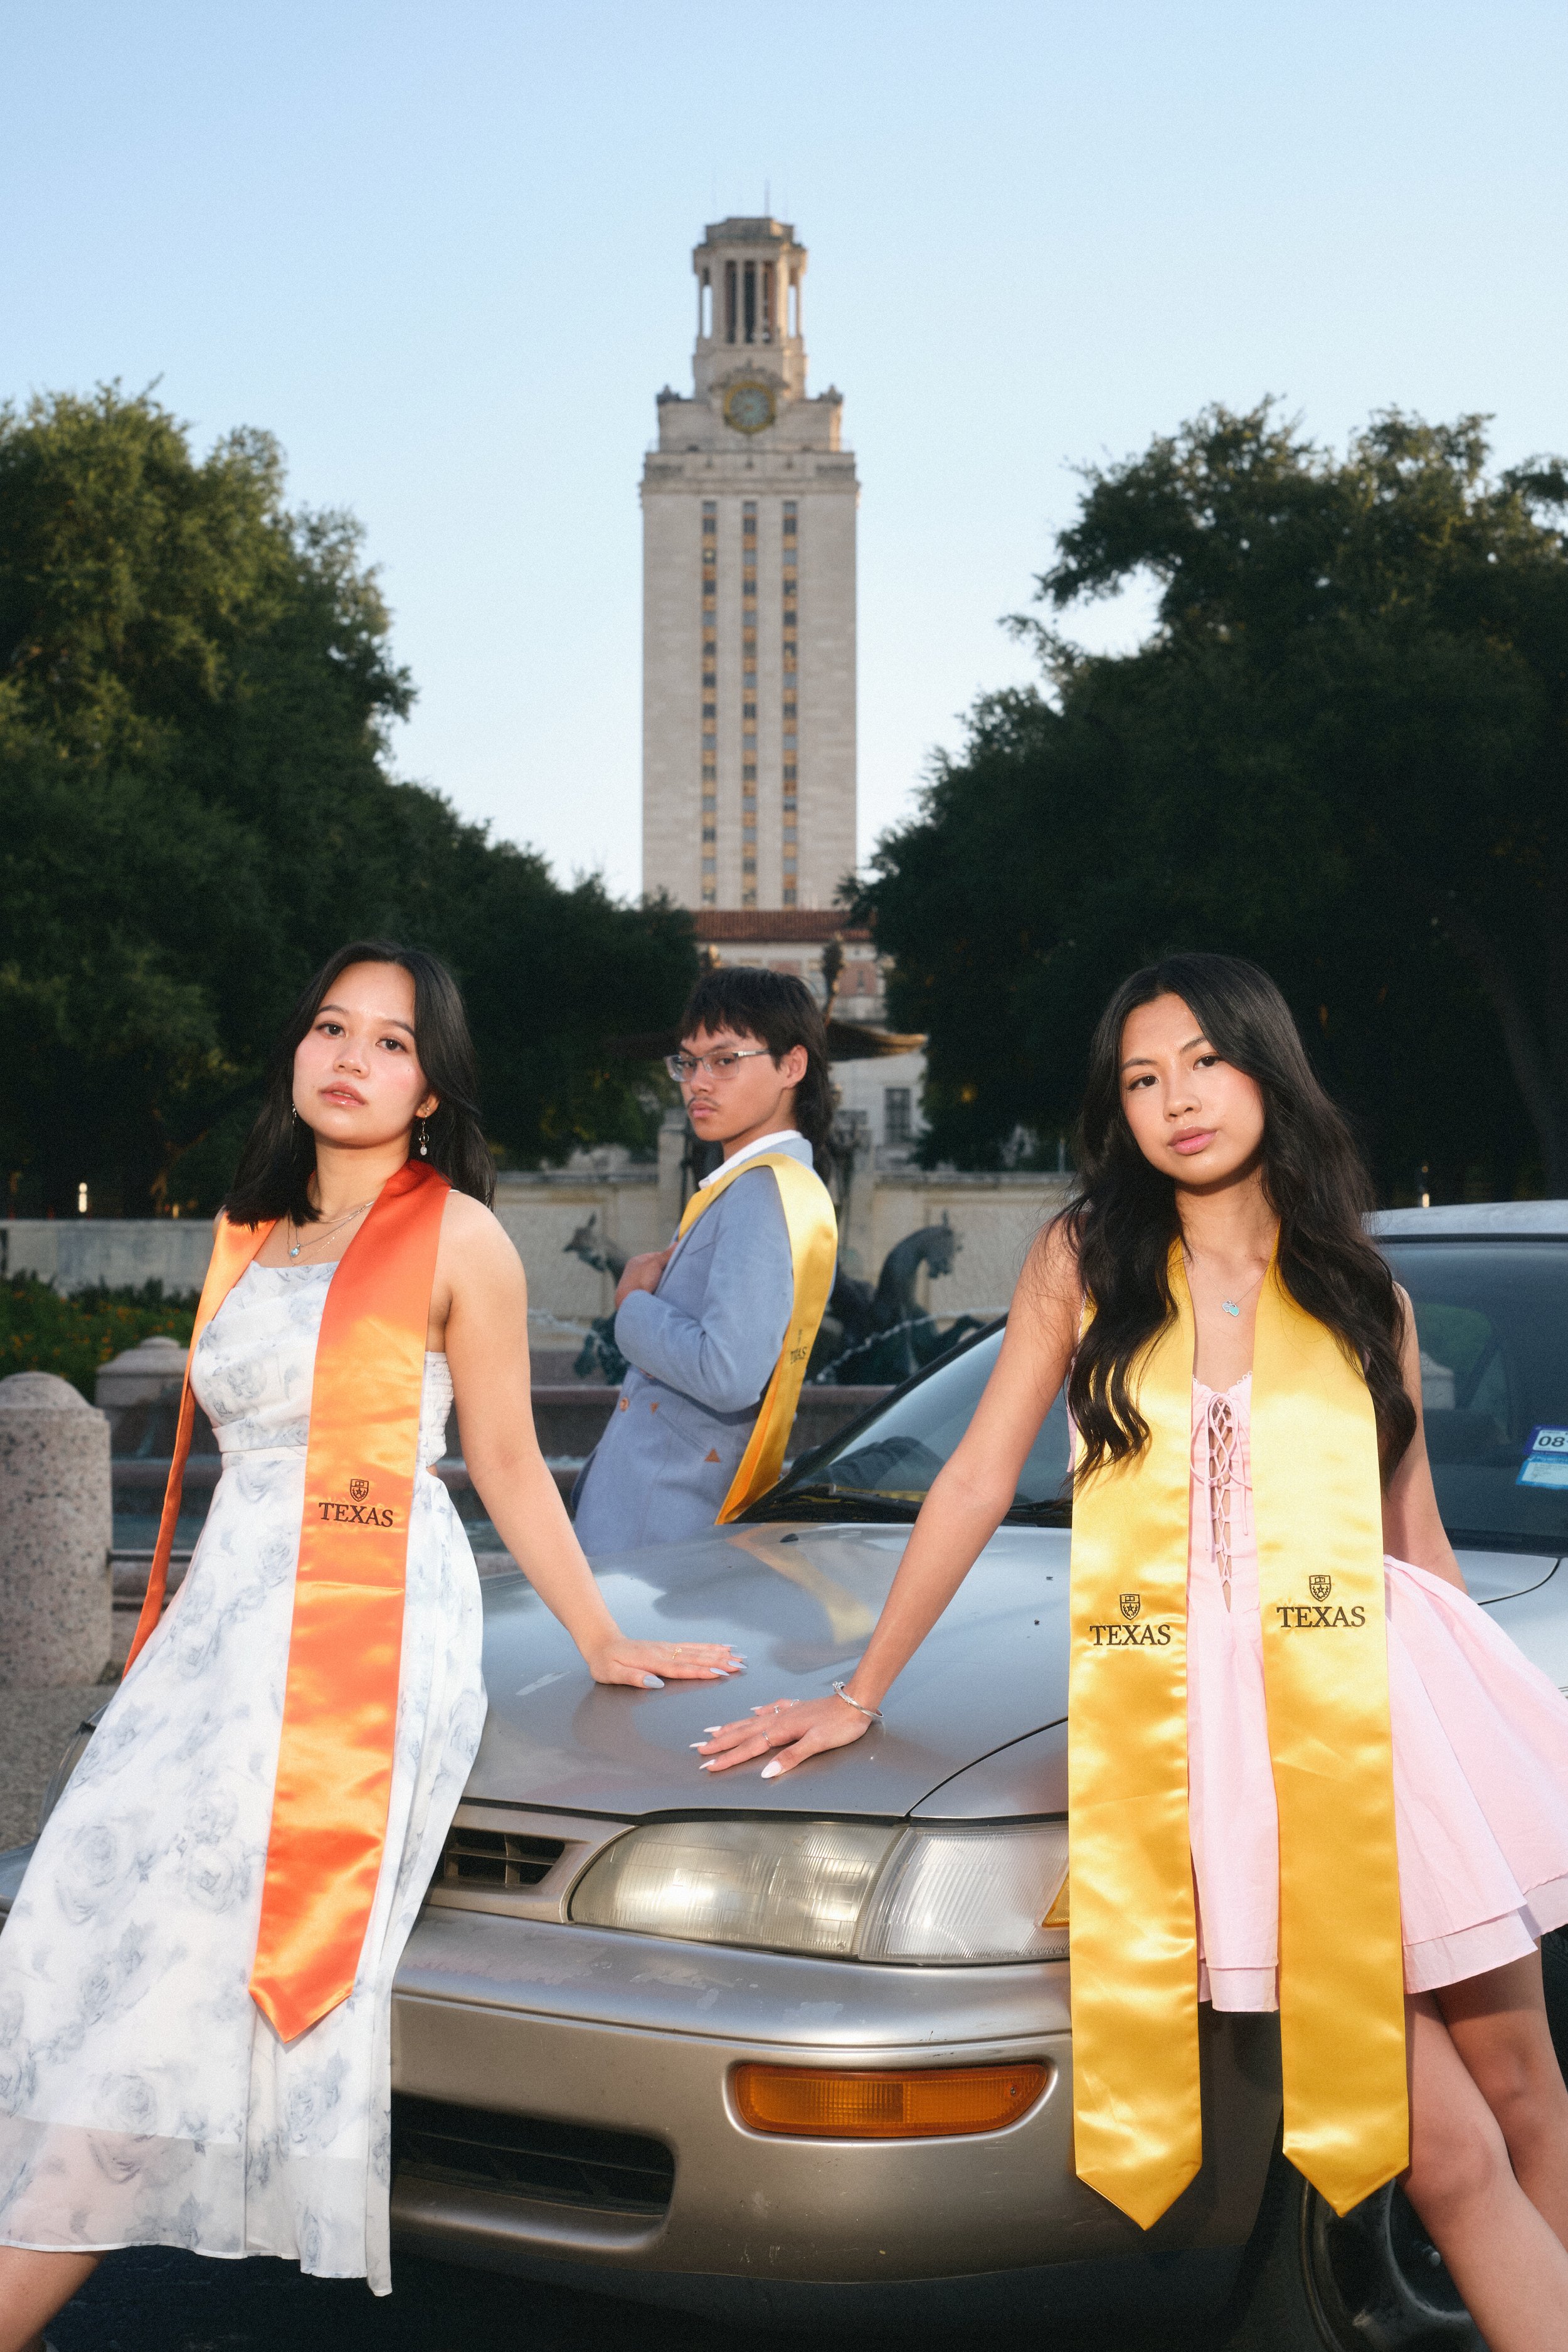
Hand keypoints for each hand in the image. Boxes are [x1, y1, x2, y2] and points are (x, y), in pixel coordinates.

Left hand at [585, 1635, 744, 1689]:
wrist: (602, 1642)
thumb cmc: (605, 1662)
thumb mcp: (612, 1673)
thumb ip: (634, 1677)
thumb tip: (655, 1682)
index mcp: (651, 1661)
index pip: (680, 1668)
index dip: (701, 1671)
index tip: (720, 1674)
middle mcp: (663, 1652)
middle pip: (695, 1657)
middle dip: (719, 1662)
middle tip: (740, 1666)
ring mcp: (667, 1647)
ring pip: (697, 1650)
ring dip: (719, 1654)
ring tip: (738, 1657)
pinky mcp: (668, 1646)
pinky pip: (692, 1646)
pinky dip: (709, 1646)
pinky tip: (722, 1647)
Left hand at [615, 1247, 672, 1307]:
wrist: (630, 1303)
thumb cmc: (639, 1280)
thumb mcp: (655, 1263)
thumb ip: (666, 1254)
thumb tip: (678, 1243)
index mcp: (637, 1261)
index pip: (657, 1256)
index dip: (668, 1258)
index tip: (678, 1262)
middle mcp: (636, 1272)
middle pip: (657, 1269)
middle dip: (666, 1271)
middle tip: (678, 1274)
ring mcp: (638, 1285)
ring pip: (656, 1281)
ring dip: (664, 1283)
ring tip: (673, 1284)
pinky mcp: (641, 1296)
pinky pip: (655, 1290)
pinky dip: (661, 1291)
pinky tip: (667, 1293)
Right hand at [694, 1691, 872, 1776]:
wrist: (856, 1702)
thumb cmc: (840, 1724)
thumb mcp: (817, 1743)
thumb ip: (791, 1757)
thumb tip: (766, 1772)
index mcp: (781, 1729)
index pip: (749, 1747)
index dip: (728, 1758)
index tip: (709, 1765)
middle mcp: (779, 1719)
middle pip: (744, 1733)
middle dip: (720, 1742)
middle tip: (699, 1747)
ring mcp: (787, 1712)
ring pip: (752, 1721)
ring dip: (732, 1727)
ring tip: (714, 1730)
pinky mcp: (797, 1708)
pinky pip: (770, 1710)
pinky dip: (758, 1713)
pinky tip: (753, 1711)